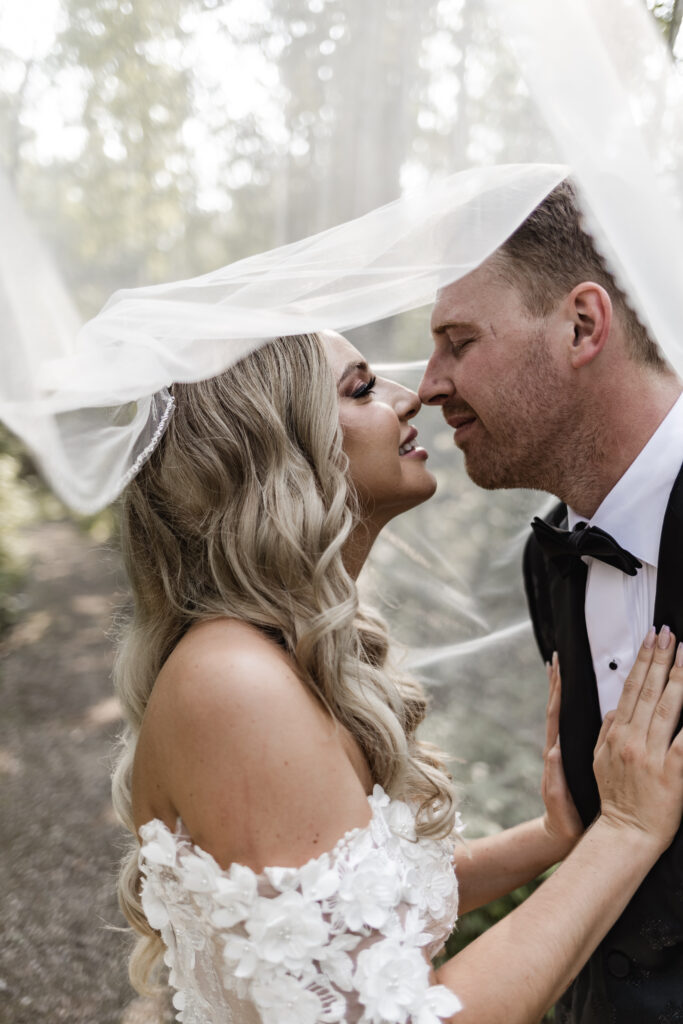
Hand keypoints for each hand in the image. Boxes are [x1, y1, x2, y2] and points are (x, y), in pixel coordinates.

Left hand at [541, 653, 582, 853]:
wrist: (560, 834)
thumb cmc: (562, 820)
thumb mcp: (559, 799)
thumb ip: (553, 777)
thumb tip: (552, 750)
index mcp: (555, 754)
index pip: (555, 716)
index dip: (556, 691)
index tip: (558, 667)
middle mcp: (556, 748)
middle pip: (556, 708)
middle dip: (556, 683)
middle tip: (558, 657)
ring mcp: (561, 752)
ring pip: (561, 714)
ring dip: (561, 691)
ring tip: (562, 668)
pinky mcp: (568, 758)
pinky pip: (568, 727)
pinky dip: (569, 708)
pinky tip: (574, 699)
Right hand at [594, 627, 682, 852]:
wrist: (626, 835)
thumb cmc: (616, 800)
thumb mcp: (599, 762)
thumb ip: (606, 733)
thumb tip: (614, 709)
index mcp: (616, 735)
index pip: (630, 690)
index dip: (642, 662)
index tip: (650, 640)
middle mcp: (631, 740)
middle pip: (648, 691)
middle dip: (659, 659)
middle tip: (668, 633)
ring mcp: (651, 756)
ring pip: (667, 708)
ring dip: (677, 677)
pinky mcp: (672, 773)